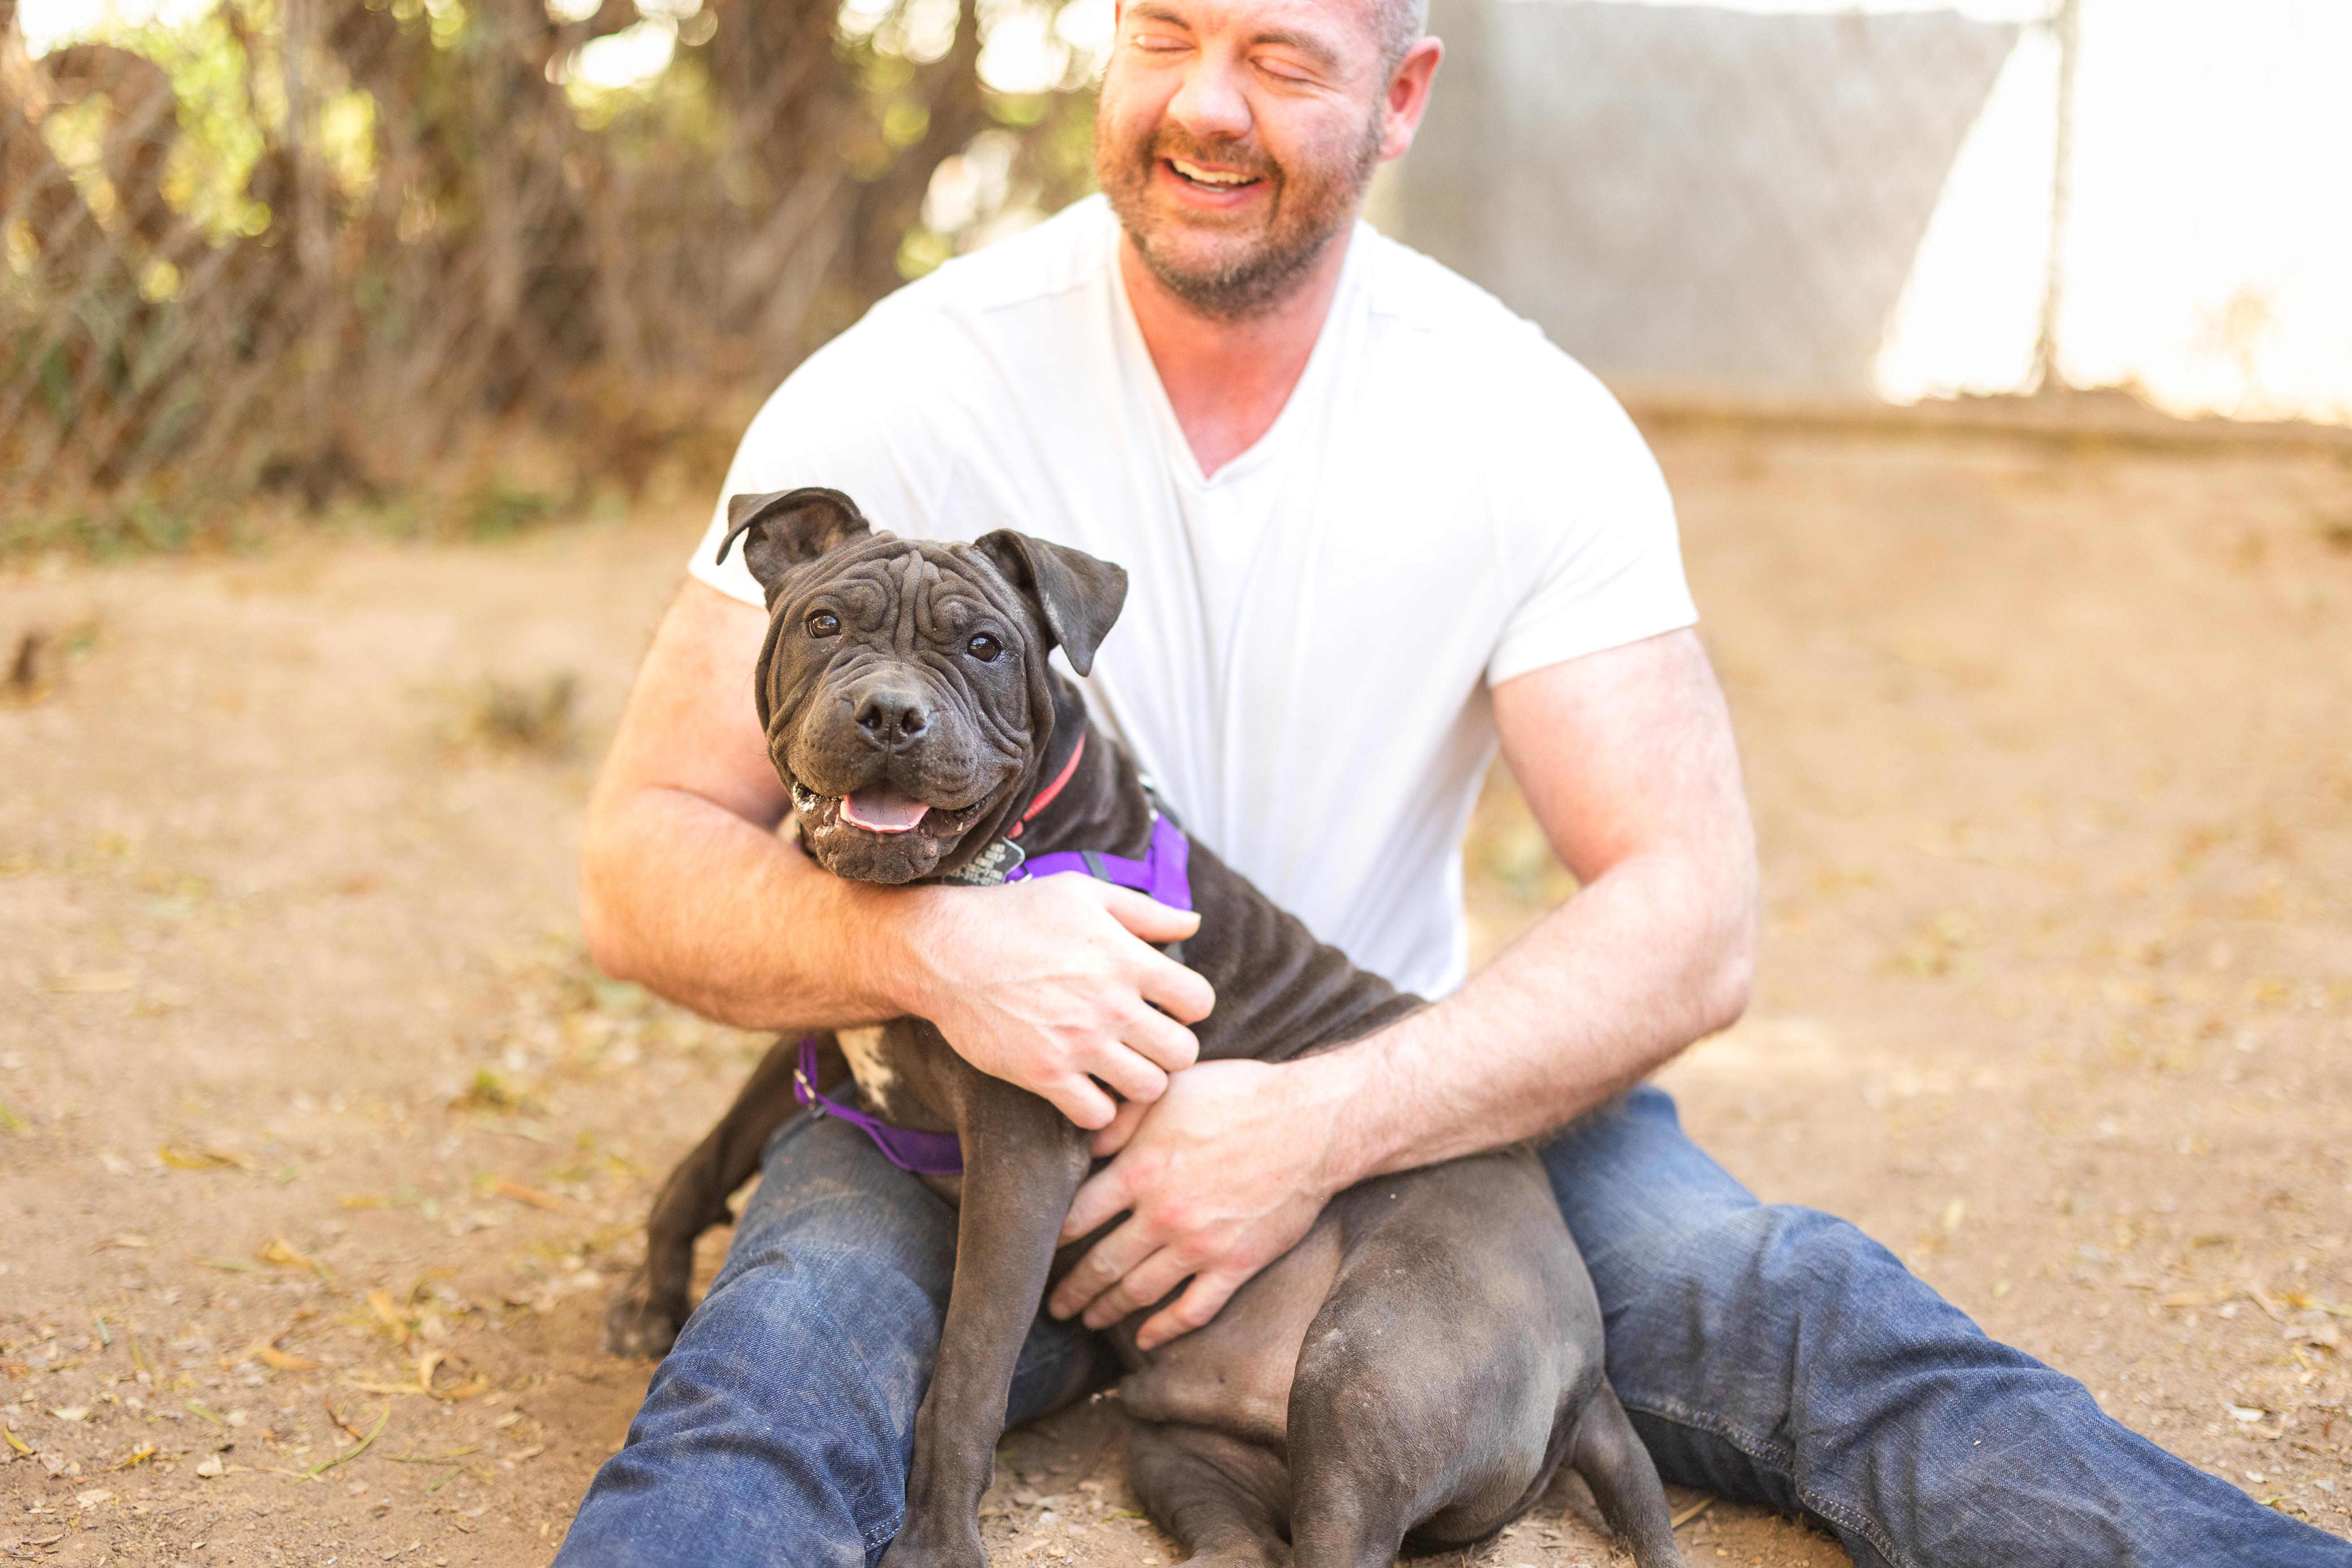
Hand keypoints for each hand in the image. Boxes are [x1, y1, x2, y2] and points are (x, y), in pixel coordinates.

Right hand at [902, 876, 1213, 1128]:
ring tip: (1120, 1067)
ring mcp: (1078, 1043)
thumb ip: (1146, 911)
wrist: (945, 951)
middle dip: (1170, 1049)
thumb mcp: (1085, 893)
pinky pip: (1098, 1115)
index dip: (1189, 1006)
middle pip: (1183, 1053)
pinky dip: (1098, 1108)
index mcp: (1127, 959)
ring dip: (1139, 1081)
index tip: (1166, 1005)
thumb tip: (1194, 923)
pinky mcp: (1044, 1073)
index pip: (1199, 1002)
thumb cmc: (1016, 915)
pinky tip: (1086, 1087)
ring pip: (1148, 1089)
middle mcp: (1111, 1005)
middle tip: (1146, 1042)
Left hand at [1047, 1057, 1348, 1348]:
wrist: (1311, 1123)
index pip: (1077, 1217)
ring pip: (1139, 1291)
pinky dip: (1165, 1330)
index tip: (1037, 1251)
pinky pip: (1193, 1309)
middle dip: (1072, 1289)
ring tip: (1088, 1320)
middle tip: (1053, 1306)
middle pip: (1101, 1263)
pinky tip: (1146, 1339)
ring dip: (1107, 1310)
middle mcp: (1162, 1215)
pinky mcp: (1235, 1264)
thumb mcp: (1169, 1091)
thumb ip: (1121, 1120)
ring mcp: (1199, 1245)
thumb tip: (1083, 1145)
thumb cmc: (1240, 1096)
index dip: (1052, 1238)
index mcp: (1139, 1170)